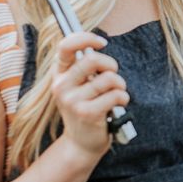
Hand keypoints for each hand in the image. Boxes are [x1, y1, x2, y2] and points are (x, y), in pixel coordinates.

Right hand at [50, 32, 128, 160]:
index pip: (65, 46)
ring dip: (120, 85)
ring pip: (108, 78)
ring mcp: (72, 100)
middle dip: (111, 65)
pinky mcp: (87, 113)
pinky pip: (116, 95)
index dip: (85, 38)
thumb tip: (98, 43)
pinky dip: (123, 98)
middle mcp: (61, 86)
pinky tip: (118, 105)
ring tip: (117, 94)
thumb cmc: (85, 108)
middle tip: (113, 75)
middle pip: (92, 59)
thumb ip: (83, 66)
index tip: (101, 42)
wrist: (81, 143)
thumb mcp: (78, 85)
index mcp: (59, 74)